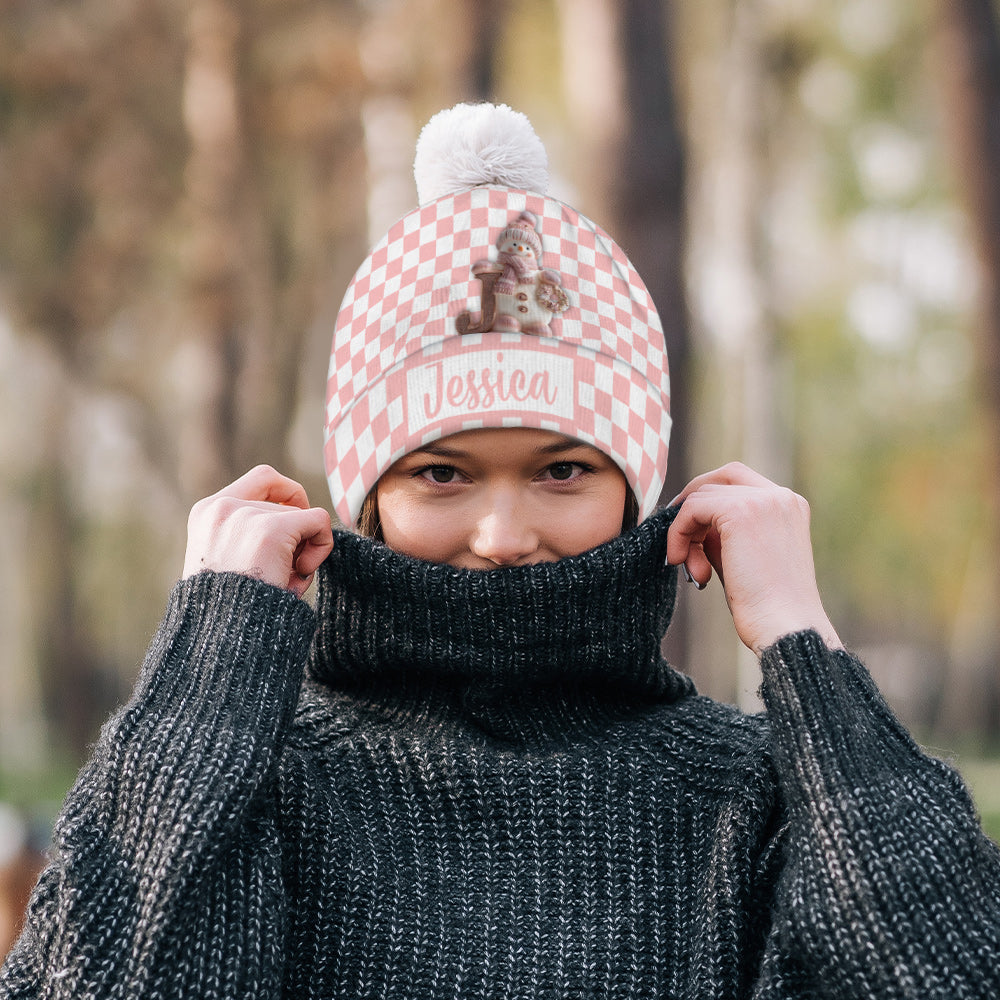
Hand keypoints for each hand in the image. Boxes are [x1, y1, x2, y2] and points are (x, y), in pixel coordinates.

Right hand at [183, 465, 333, 598]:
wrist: (221, 637)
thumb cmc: (230, 611)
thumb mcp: (228, 562)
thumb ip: (250, 535)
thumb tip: (305, 518)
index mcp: (206, 513)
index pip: (262, 479)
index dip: (288, 496)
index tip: (294, 525)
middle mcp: (222, 508)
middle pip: (286, 503)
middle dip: (295, 537)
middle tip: (284, 572)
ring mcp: (246, 516)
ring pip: (303, 516)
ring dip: (303, 550)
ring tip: (284, 582)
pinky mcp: (271, 530)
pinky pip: (319, 522)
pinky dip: (322, 546)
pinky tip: (300, 574)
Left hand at [666, 463, 841, 654]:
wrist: (784, 628)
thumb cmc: (766, 606)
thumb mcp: (743, 558)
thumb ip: (722, 534)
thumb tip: (691, 523)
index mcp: (789, 506)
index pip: (740, 481)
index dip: (708, 499)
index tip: (691, 530)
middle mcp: (781, 497)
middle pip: (721, 477)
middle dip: (693, 504)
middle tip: (678, 538)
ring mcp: (763, 501)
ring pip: (701, 496)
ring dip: (685, 531)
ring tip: (693, 569)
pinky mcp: (741, 512)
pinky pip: (692, 509)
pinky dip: (678, 533)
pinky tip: (680, 560)